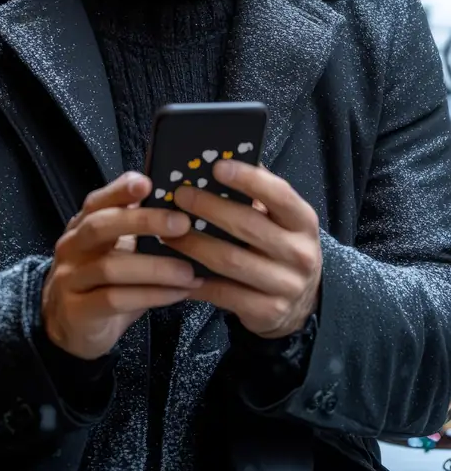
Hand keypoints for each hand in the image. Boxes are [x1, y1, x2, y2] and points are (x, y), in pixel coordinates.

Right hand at [42, 172, 200, 359]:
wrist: (70, 328)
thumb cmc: (102, 281)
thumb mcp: (115, 250)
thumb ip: (136, 227)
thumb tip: (179, 204)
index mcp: (83, 225)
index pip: (98, 200)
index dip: (120, 190)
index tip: (148, 183)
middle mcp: (72, 247)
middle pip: (101, 226)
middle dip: (143, 221)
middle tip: (181, 224)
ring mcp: (71, 279)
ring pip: (110, 267)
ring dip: (155, 268)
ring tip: (187, 271)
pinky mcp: (78, 312)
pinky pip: (115, 300)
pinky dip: (150, 295)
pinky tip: (177, 294)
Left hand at [166, 162, 321, 339]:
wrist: (302, 300)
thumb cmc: (280, 245)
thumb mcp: (281, 219)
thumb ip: (257, 193)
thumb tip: (218, 158)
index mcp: (303, 221)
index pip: (278, 194)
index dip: (248, 179)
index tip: (216, 167)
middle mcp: (299, 253)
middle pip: (247, 226)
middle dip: (208, 208)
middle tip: (179, 196)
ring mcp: (285, 285)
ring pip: (229, 261)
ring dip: (193, 244)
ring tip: (167, 233)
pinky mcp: (267, 312)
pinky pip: (223, 293)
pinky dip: (195, 279)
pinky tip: (175, 268)